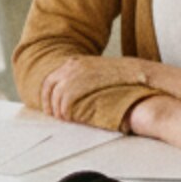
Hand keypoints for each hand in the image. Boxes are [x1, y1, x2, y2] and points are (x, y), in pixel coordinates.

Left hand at [39, 55, 173, 122]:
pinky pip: (65, 102)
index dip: (47, 95)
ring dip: (58, 110)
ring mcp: (74, 75)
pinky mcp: (80, 85)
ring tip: (65, 119)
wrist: (133, 72)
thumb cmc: (118, 76)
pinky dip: (65, 112)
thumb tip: (69, 92)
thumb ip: (81, 79)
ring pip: (56, 96)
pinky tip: (71, 118)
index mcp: (73, 62)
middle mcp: (71, 66)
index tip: (49, 106)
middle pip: (49, 88)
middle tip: (54, 116)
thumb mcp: (96, 72)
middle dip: (49, 104)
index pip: (50, 79)